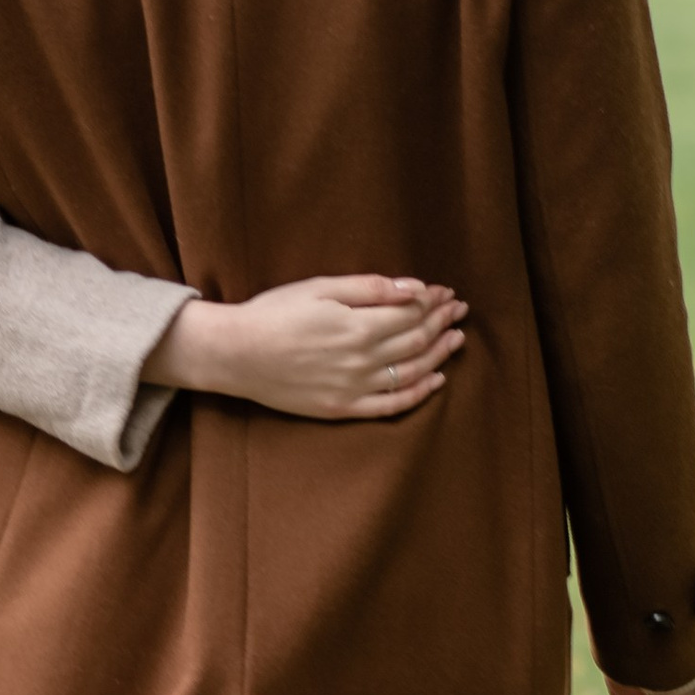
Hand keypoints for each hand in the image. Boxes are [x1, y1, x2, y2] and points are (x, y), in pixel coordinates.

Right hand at [146, 275, 465, 416]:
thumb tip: (414, 288)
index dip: (432, 301)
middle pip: (416, 340)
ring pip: (412, 372)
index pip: (410, 313)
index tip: (445, 292)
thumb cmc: (274, 313)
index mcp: (357, 326)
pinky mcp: (344, 408)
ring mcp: (355, 387)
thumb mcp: (319, 287)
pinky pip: (392, 405)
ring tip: (456, 339)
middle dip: (442, 322)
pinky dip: (419, 394)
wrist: (235, 354)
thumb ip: (370, 288)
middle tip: (458, 310)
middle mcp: (362, 360)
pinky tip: (436, 380)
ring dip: (439, 354)